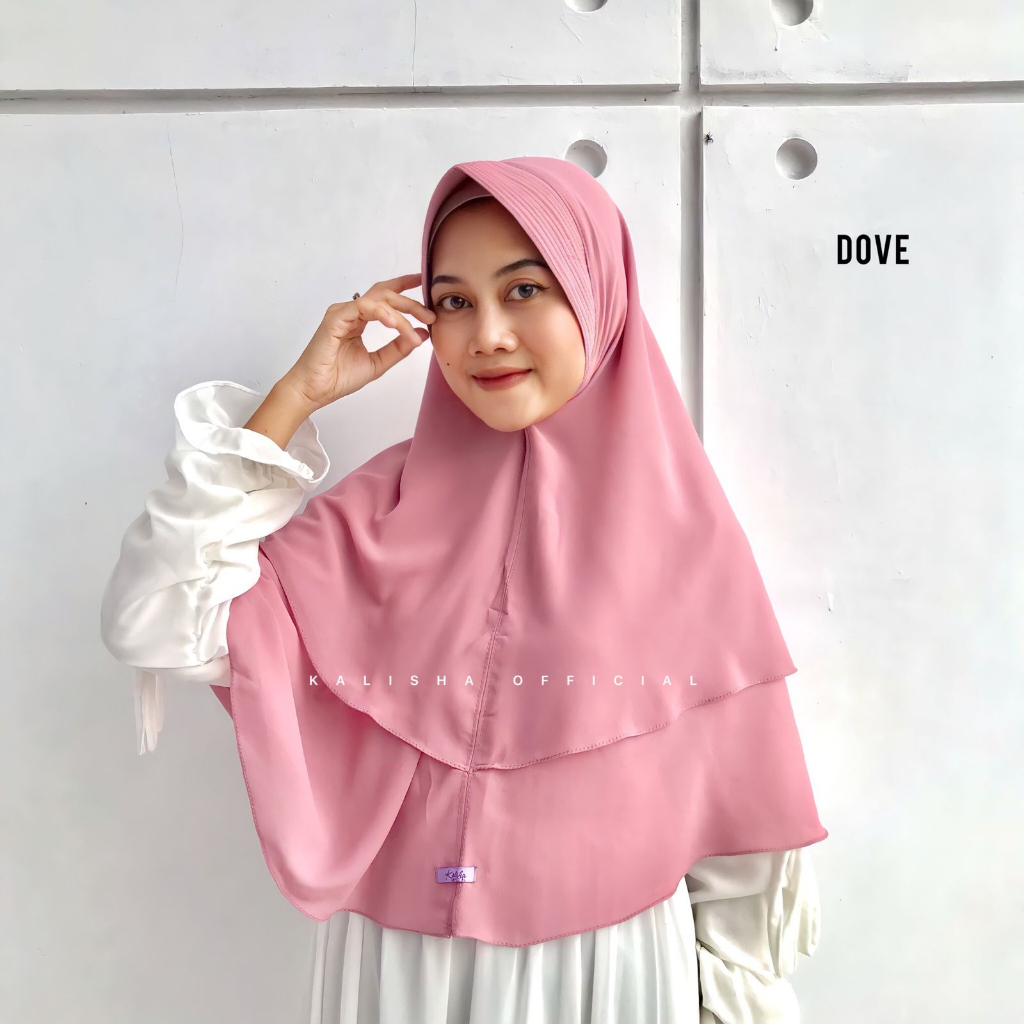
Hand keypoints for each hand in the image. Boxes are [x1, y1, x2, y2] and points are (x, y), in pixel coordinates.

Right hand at [280, 273, 435, 410]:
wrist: (315, 391)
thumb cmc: (339, 377)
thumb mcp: (379, 362)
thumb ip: (399, 348)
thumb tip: (422, 333)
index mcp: (359, 319)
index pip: (384, 296)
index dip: (404, 286)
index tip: (423, 282)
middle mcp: (351, 311)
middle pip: (385, 294)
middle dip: (411, 302)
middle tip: (430, 315)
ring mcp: (342, 313)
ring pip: (378, 300)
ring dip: (401, 311)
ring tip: (418, 323)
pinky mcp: (335, 318)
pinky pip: (363, 307)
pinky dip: (382, 313)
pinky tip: (394, 323)